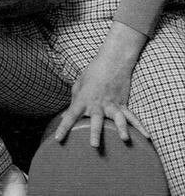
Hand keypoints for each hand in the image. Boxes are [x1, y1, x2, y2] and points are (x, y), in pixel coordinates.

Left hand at [54, 27, 148, 147]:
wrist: (112, 61)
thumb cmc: (92, 73)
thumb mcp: (79, 84)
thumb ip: (73, 101)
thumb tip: (65, 116)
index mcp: (83, 99)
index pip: (71, 115)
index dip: (64, 127)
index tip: (58, 139)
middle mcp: (97, 104)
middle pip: (96, 120)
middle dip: (95, 132)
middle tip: (94, 145)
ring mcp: (112, 104)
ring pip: (117, 118)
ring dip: (121, 128)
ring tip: (125, 139)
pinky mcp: (122, 104)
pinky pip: (132, 117)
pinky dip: (140, 126)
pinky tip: (147, 136)